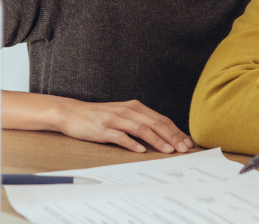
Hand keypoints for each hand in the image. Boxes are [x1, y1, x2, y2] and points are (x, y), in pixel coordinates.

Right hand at [52, 98, 193, 153]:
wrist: (72, 113)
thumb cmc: (100, 116)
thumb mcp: (123, 115)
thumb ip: (140, 122)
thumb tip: (162, 134)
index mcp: (135, 107)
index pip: (161, 119)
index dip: (175, 131)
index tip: (186, 142)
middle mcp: (127, 111)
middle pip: (155, 123)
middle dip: (172, 137)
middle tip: (183, 148)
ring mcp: (115, 119)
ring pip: (141, 129)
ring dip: (157, 140)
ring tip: (168, 150)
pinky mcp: (103, 129)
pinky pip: (120, 136)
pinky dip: (132, 143)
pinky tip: (141, 150)